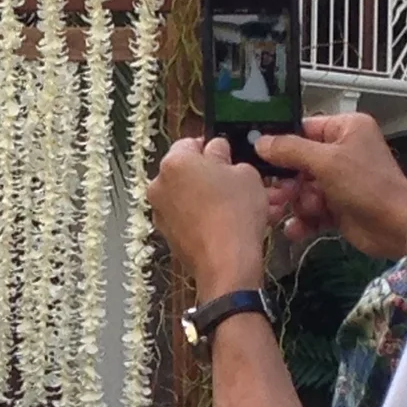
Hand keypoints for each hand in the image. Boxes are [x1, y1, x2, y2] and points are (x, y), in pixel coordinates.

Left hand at [146, 138, 268, 295]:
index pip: (191, 143)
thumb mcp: (244, 172)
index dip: (214, 148)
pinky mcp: (169, 235)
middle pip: (189, 172)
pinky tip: (234, 223)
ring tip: (246, 205)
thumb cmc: (235, 213)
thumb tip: (218, 151)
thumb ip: (226, 156)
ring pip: (193, 197)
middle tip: (240, 182)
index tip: (229, 156)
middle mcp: (160, 186)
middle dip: (215, 176)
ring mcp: (161, 212)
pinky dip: (209, 217)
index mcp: (174, 162)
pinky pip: (191, 218)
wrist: (227, 262)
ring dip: (216, 198)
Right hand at [254, 114, 406, 258]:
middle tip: (283, 194)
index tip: (261, 159)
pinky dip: (302, 220)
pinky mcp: (337, 207)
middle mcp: (342, 151)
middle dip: (289, 182)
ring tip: (305, 211)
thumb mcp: (326, 161)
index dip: (281, 144)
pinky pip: (310, 209)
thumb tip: (260, 142)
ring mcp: (339, 180)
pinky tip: (296, 230)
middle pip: (297, 162)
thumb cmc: (368, 186)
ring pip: (301, 188)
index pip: (303, 129)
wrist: (396, 228)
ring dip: (297, 202)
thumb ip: (290, 150)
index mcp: (345, 129)